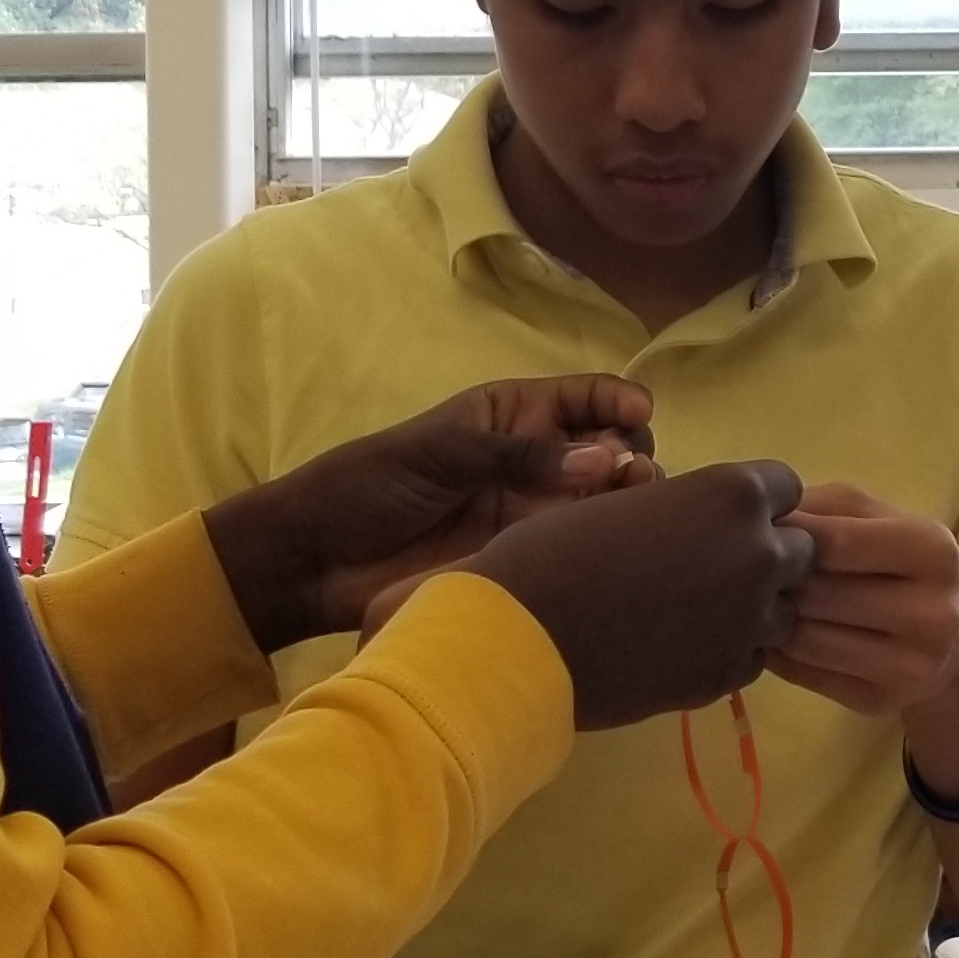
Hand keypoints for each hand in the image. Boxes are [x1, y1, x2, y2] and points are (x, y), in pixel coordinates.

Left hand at [202, 376, 654, 652]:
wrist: (319, 560)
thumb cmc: (370, 484)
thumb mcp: (442, 451)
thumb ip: (520, 455)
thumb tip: (604, 459)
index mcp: (513, 415)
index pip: (586, 397)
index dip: (618, 400)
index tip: (639, 415)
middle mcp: (535, 460)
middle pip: (609, 448)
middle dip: (631, 453)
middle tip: (629, 475)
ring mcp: (533, 511)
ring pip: (603, 500)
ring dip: (625, 500)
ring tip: (626, 510)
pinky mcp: (524, 560)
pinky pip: (576, 547)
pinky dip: (602, 543)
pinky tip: (612, 546)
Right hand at [466, 458, 814, 730]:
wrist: (520, 638)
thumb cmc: (555, 552)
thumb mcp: (628, 503)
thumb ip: (684, 509)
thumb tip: (701, 523)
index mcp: (733, 494)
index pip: (785, 487)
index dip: (754, 503)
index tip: (721, 519)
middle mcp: (759, 552)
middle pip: (798, 549)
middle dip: (763, 554)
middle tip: (708, 569)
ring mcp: (751, 619)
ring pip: (782, 607)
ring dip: (751, 606)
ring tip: (692, 612)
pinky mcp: (730, 673)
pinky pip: (754, 654)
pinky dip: (730, 649)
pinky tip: (682, 646)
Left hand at [767, 484, 958, 742]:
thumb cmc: (908, 561)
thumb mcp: (882, 517)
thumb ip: (825, 507)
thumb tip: (760, 521)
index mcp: (932, 550)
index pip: (834, 541)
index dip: (784, 534)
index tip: (755, 529)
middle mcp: (930, 612)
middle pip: (816, 594)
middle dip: (772, 580)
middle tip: (749, 569)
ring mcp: (908, 666)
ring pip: (803, 639)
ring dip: (767, 618)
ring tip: (757, 600)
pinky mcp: (879, 702)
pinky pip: (802, 675)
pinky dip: (777, 652)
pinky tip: (777, 633)